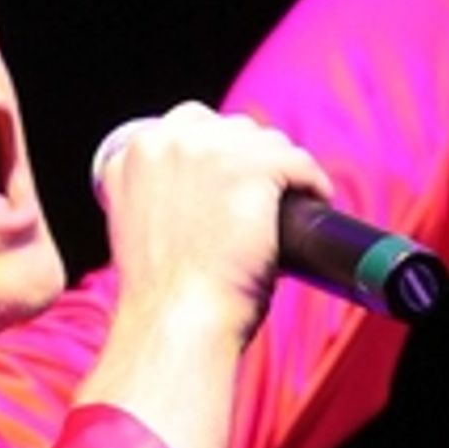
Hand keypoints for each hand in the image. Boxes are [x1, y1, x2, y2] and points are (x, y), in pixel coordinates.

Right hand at [95, 104, 332, 348]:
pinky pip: (298, 161)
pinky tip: (316, 199)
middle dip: (250, 157)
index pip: (189, 127)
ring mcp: (210, 151)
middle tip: (264, 197)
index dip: (218, 152)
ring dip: (282, 169)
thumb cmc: (163, 294)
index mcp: (132, 154)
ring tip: (291, 202)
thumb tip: (199, 194)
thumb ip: (158, 197)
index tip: (233, 179)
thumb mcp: (139, 228)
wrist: (176, 320)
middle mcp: (166, 142)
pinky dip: (312, 181)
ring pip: (266, 142)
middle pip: (229, 128)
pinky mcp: (252, 168)